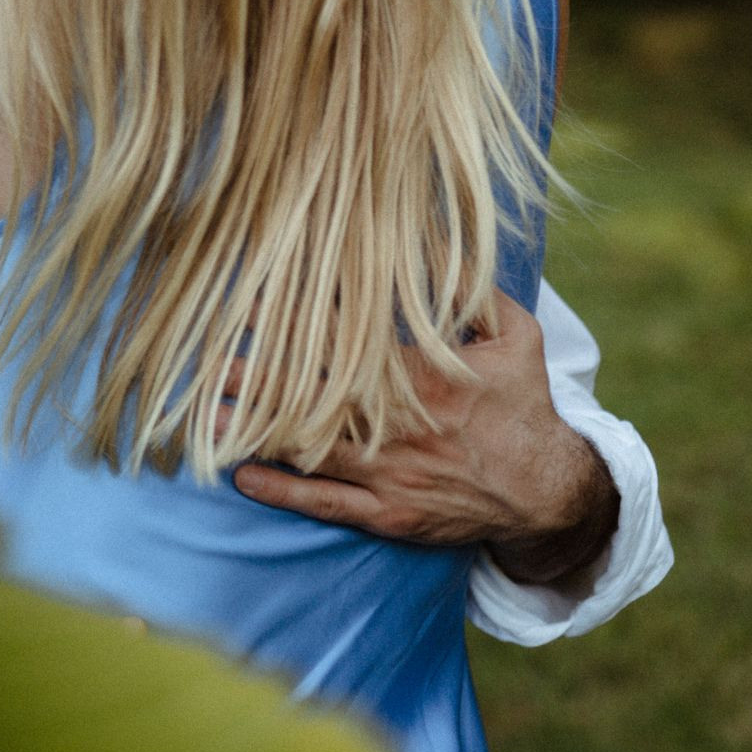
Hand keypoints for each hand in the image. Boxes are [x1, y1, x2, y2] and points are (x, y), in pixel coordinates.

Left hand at [229, 291, 619, 585]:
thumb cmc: (525, 406)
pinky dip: (282, 493)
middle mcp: (398, 427)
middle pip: (311, 398)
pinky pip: (326, 504)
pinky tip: (242, 477)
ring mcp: (390, 475)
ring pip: (308, 452)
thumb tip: (436, 237)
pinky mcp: (388, 514)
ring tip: (202, 417)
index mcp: (424, 377)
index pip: (343, 342)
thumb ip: (473, 288)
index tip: (246, 303)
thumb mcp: (516, 336)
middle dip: (254, 380)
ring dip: (253, 433)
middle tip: (202, 363)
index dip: (290, 321)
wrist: (548, 494)